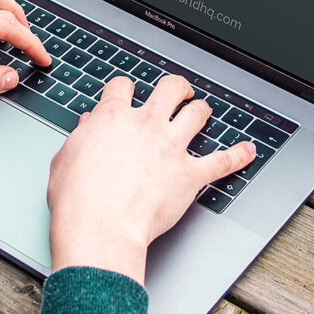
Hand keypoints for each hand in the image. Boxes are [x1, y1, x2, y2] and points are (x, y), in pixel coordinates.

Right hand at [46, 74, 255, 284]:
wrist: (99, 226)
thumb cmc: (77, 199)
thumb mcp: (65, 158)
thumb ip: (81, 137)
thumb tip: (88, 126)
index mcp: (113, 118)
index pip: (123, 87)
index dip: (126, 89)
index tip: (128, 94)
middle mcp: (146, 125)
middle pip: (169, 88)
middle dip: (176, 88)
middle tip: (178, 93)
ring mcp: (171, 148)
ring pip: (197, 114)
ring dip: (201, 111)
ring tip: (202, 112)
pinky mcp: (189, 175)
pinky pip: (223, 161)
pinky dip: (238, 156)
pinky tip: (248, 151)